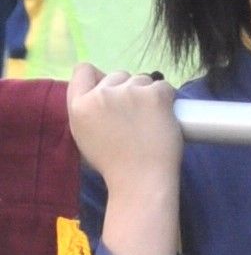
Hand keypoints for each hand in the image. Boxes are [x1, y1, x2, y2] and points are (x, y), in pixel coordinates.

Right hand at [66, 63, 181, 191]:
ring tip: (148, 124)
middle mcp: (101, 94)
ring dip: (146, 95)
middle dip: (125, 92)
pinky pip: (163, 86)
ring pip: (141, 79)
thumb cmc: (114, 167)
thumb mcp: (85, 137)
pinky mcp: (154, 95)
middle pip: (116, 75)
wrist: (141, 184)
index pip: (83, 70)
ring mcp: (129, 92)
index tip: (110, 96)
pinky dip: (166, 101)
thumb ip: (88, 110)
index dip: (98, 79)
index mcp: (80, 106)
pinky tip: (162, 120)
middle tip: (133, 120)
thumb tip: (102, 86)